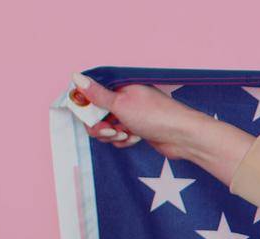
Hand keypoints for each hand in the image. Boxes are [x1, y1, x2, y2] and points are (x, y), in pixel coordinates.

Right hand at [68, 73, 208, 159]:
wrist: (183, 137)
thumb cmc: (155, 116)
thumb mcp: (120, 103)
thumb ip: (96, 94)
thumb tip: (76, 77)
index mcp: (120, 87)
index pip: (92, 94)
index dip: (86, 107)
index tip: (89, 116)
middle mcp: (125, 99)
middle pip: (96, 113)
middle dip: (99, 125)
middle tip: (110, 131)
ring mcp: (131, 115)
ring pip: (107, 127)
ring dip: (111, 134)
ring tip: (124, 135)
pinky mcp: (138, 130)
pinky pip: (119, 137)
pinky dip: (123, 140)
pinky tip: (133, 139)